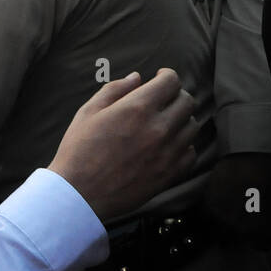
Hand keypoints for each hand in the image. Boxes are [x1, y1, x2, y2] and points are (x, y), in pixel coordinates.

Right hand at [48, 69, 197, 220]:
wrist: (78, 194)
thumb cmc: (78, 151)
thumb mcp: (88, 112)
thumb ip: (114, 90)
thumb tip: (137, 77)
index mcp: (137, 108)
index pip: (170, 81)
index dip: (166, 75)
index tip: (160, 78)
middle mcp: (159, 128)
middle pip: (187, 102)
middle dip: (176, 95)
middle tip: (163, 100)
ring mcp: (167, 153)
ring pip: (192, 126)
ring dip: (181, 120)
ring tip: (165, 123)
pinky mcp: (169, 174)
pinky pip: (190, 153)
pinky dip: (183, 145)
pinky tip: (168, 146)